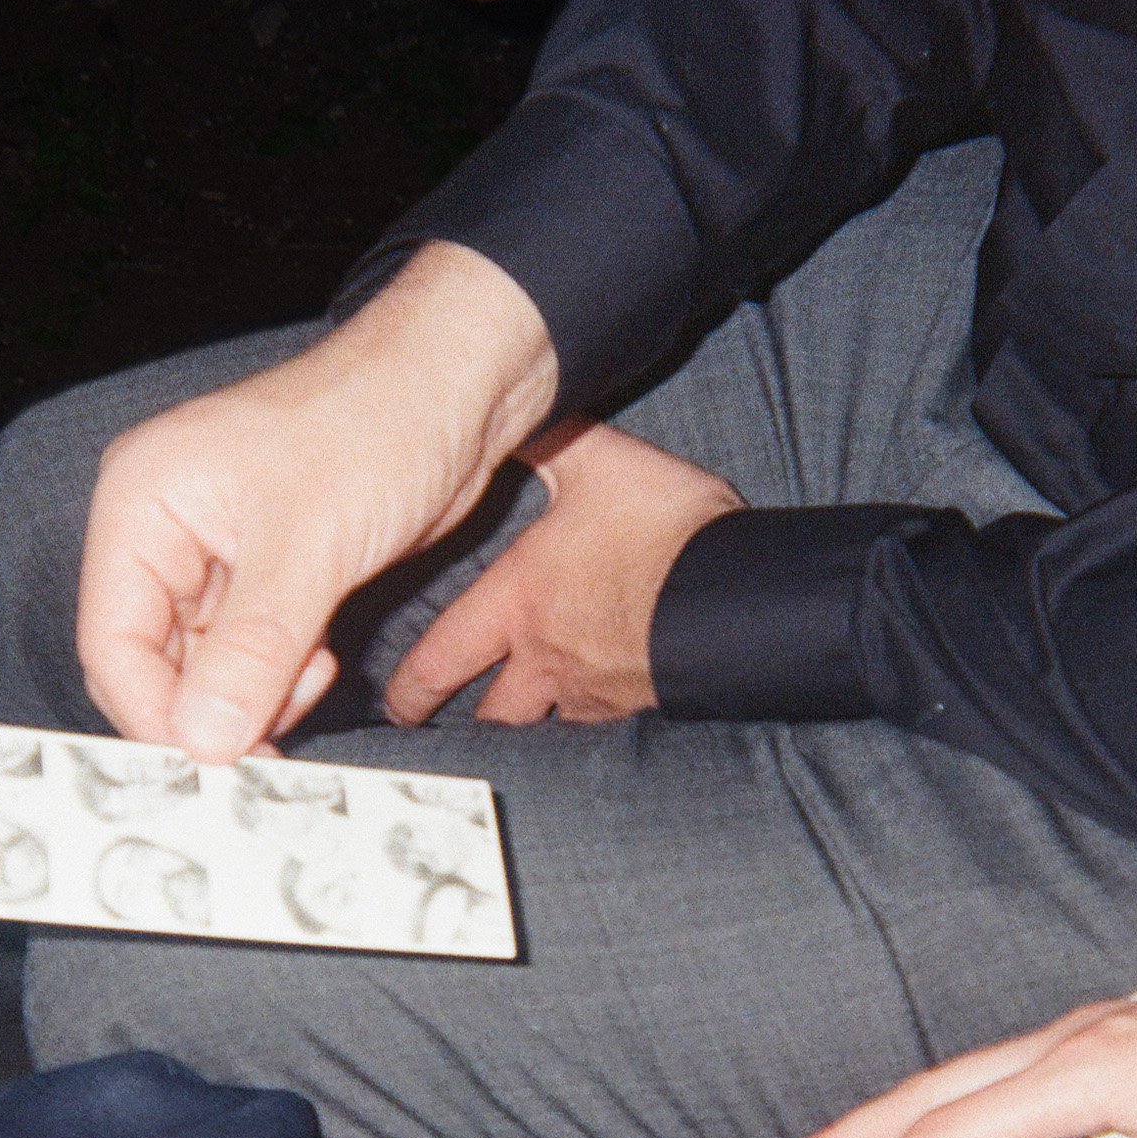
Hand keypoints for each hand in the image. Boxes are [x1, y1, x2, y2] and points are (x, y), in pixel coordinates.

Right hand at [79, 242, 558, 762]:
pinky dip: (282, 674)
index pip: (112, 644)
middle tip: (275, 744)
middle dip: (212, 709)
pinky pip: (254, 649)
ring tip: (316, 675)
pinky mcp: (274, 569)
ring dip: (255, 695)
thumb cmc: (376, 428)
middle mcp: (166, 530)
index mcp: (141, 506)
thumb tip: (203, 741)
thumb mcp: (310, 547)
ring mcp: (220, 553)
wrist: (456, 388)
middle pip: (154, 662)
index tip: (220, 761)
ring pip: (209, 664)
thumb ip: (251, 650)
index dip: (159, 715)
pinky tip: (323, 662)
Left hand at [382, 420, 743, 726]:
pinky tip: (593, 707)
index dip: (409, 690)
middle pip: (489, 716)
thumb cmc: (667, 532)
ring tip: (520, 724)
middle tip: (446, 731)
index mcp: (520, 602)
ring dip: (529, 725)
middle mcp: (546, 658)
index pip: (439, 661)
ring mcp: (595, 690)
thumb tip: (517, 405)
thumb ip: (554, 440)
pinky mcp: (640, 705)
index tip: (396, 705)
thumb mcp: (604, 464)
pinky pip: (599, 725)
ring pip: (544, 727)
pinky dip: (587, 720)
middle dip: (464, 724)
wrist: (739, 595)